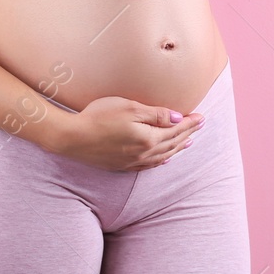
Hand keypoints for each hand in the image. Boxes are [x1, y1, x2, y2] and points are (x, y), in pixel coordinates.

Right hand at [47, 94, 204, 171]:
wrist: (72, 137)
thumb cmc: (99, 116)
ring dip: (177, 148)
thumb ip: (155, 114)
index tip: (201, 117)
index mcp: (148, 138)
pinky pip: (149, 165)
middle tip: (200, 126)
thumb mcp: (130, 108)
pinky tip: (164, 159)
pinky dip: (161, 160)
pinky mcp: (121, 166)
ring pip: (163, 156)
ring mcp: (132, 162)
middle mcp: (143, 154)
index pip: (176, 130)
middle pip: (172, 144)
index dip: (190, 123)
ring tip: (188, 142)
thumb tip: (178, 118)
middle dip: (188, 134)